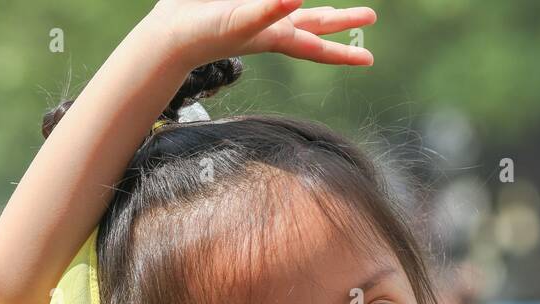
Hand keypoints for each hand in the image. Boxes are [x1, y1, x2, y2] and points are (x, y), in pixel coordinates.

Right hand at [147, 0, 376, 72]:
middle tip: (370, 15)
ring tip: (336, 5)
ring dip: (319, 9)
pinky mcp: (244, 4)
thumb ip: (269, 8)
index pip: (318, 47)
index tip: (370, 61)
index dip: (344, 54)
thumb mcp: (240, 19)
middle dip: (343, 21)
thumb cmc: (203, 33)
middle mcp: (271, 26)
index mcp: (276, 35)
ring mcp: (259, 14)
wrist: (169, 35)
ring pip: (298, 9)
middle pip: (316, 24)